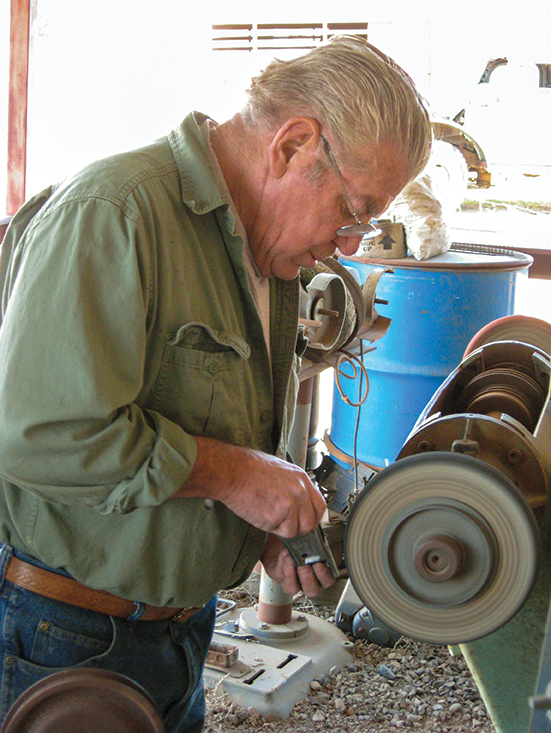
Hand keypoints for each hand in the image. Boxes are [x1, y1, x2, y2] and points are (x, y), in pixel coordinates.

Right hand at [178, 437, 326, 537]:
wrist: (232, 471)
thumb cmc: (248, 467)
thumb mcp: (280, 469)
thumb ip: (294, 486)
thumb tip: (299, 500)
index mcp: (301, 478)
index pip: (319, 506)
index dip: (311, 516)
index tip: (304, 520)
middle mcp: (299, 491)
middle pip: (310, 522)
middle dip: (298, 527)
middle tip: (284, 523)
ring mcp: (289, 505)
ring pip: (293, 530)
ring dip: (281, 528)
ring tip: (267, 512)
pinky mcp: (275, 516)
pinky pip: (277, 531)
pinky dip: (268, 527)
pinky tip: (259, 512)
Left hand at [261, 533, 335, 596]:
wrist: (283, 530)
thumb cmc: (301, 535)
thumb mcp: (313, 536)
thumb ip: (319, 543)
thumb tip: (321, 544)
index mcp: (319, 572)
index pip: (327, 581)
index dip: (325, 575)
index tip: (320, 563)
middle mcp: (305, 579)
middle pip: (311, 590)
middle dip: (308, 578)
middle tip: (305, 566)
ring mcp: (290, 579)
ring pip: (292, 588)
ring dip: (292, 576)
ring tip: (292, 559)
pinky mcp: (276, 575)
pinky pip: (279, 576)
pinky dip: (282, 565)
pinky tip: (284, 554)